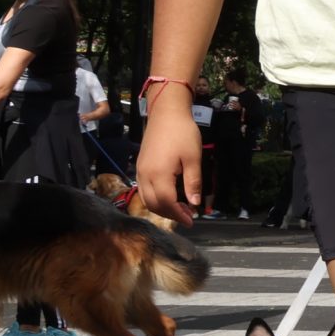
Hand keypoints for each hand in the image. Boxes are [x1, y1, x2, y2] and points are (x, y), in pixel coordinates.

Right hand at [137, 101, 201, 224]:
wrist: (166, 114)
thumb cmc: (183, 134)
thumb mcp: (193, 158)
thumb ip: (193, 182)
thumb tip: (194, 204)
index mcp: (159, 174)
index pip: (166, 203)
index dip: (179, 214)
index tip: (191, 221)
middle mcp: (145, 176)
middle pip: (154, 204)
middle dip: (170, 214)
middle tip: (188, 216)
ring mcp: (140, 171)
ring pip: (146, 199)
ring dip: (161, 208)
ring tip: (180, 209)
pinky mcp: (140, 167)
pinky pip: (143, 190)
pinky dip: (155, 199)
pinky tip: (168, 197)